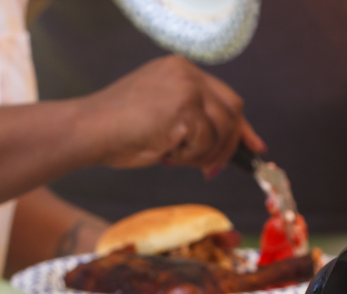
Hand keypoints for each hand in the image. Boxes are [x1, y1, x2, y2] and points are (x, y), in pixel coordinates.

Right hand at [78, 56, 264, 177]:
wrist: (91, 130)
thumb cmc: (120, 130)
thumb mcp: (163, 117)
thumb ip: (193, 120)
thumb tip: (227, 144)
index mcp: (180, 70)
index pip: (225, 97)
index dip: (242, 126)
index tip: (255, 147)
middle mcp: (187, 72)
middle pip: (233, 110)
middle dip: (229, 145)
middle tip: (213, 170)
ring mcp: (187, 87)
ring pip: (221, 131)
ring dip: (202, 155)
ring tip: (172, 156)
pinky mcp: (185, 107)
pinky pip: (206, 143)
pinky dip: (189, 157)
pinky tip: (165, 152)